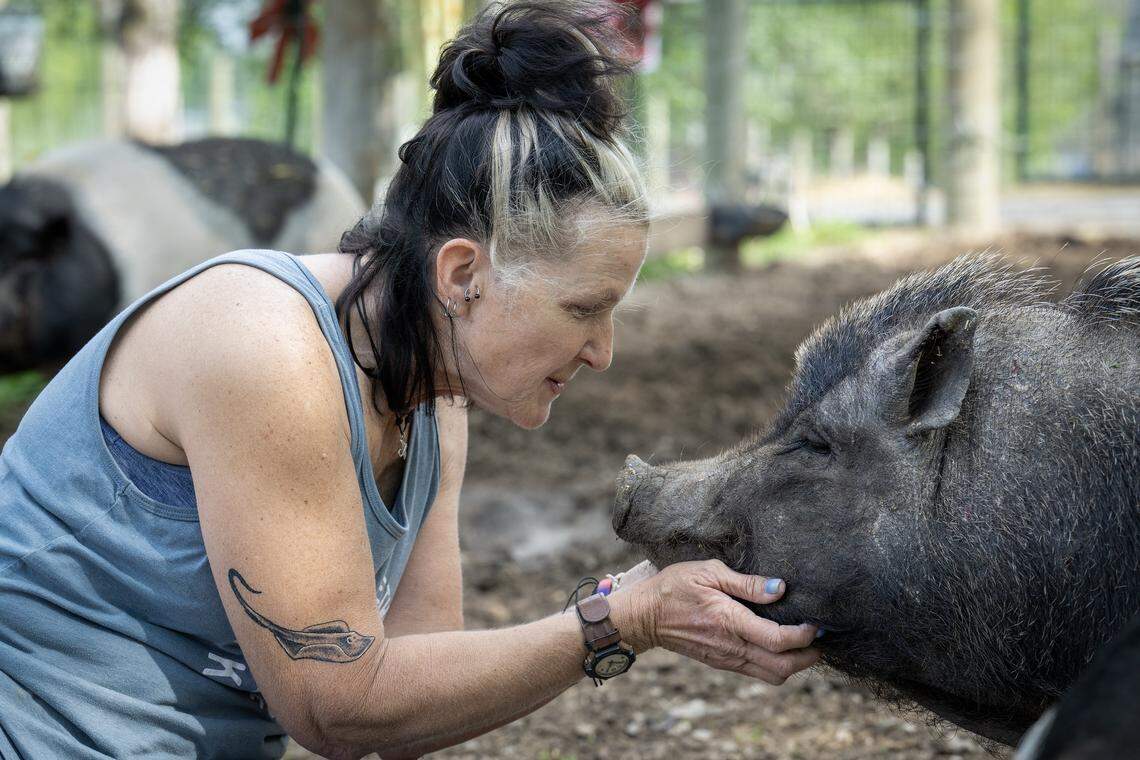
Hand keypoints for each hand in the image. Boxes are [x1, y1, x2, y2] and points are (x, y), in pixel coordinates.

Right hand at [614, 559, 818, 684]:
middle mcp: (731, 647)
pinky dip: (777, 664)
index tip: (817, 622)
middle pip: (783, 668)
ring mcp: (727, 659)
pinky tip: (781, 646)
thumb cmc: (674, 587)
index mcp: (730, 622)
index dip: (805, 635)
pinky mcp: (723, 663)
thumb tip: (781, 589)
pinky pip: (758, 672)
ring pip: (773, 675)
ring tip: (806, 643)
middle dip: (809, 657)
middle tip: (822, 638)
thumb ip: (747, 583)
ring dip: (796, 664)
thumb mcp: (708, 572)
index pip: (778, 640)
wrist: (644, 616)